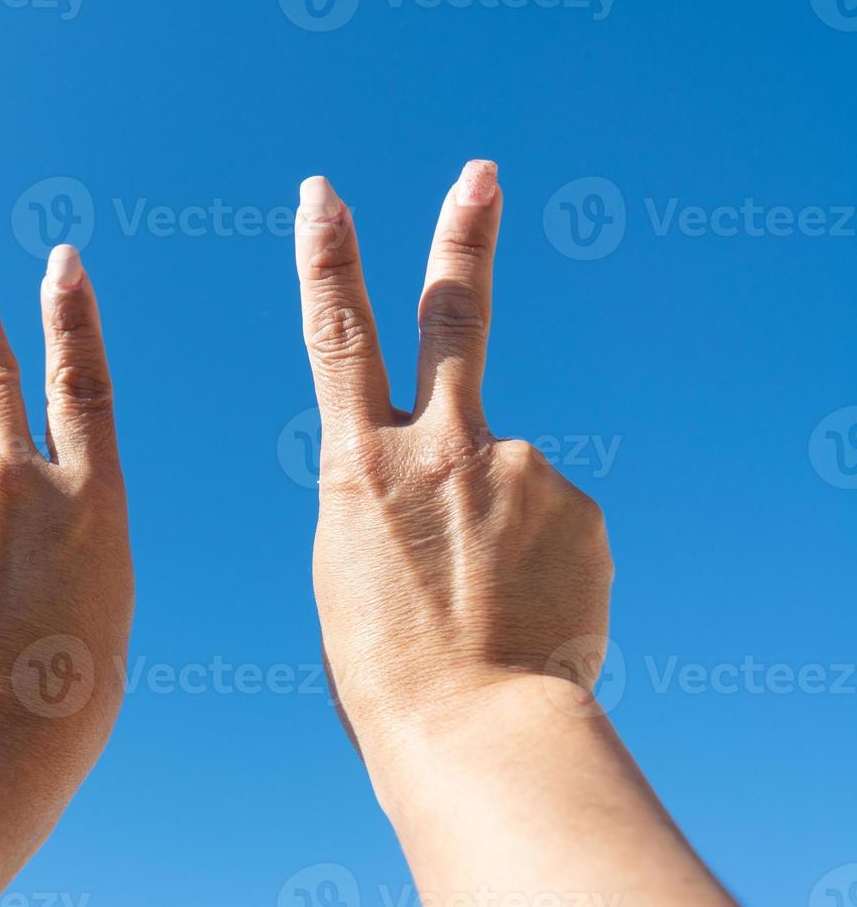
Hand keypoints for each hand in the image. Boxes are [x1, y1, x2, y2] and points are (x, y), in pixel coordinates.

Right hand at [294, 162, 613, 742]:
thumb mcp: (355, 570)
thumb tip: (465, 480)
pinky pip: (556, 520)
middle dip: (464, 236)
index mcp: (359, 466)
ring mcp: (517, 469)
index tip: (325, 195)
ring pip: (510, 476)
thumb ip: (396, 501)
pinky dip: (544, 560)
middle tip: (482, 175)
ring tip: (490, 607)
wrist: (475, 731)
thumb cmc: (388, 672)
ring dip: (502, 529)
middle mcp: (441, 447)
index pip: (337, 335)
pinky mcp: (580, 507)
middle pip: (453, 315)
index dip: (329, 258)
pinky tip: (530, 612)